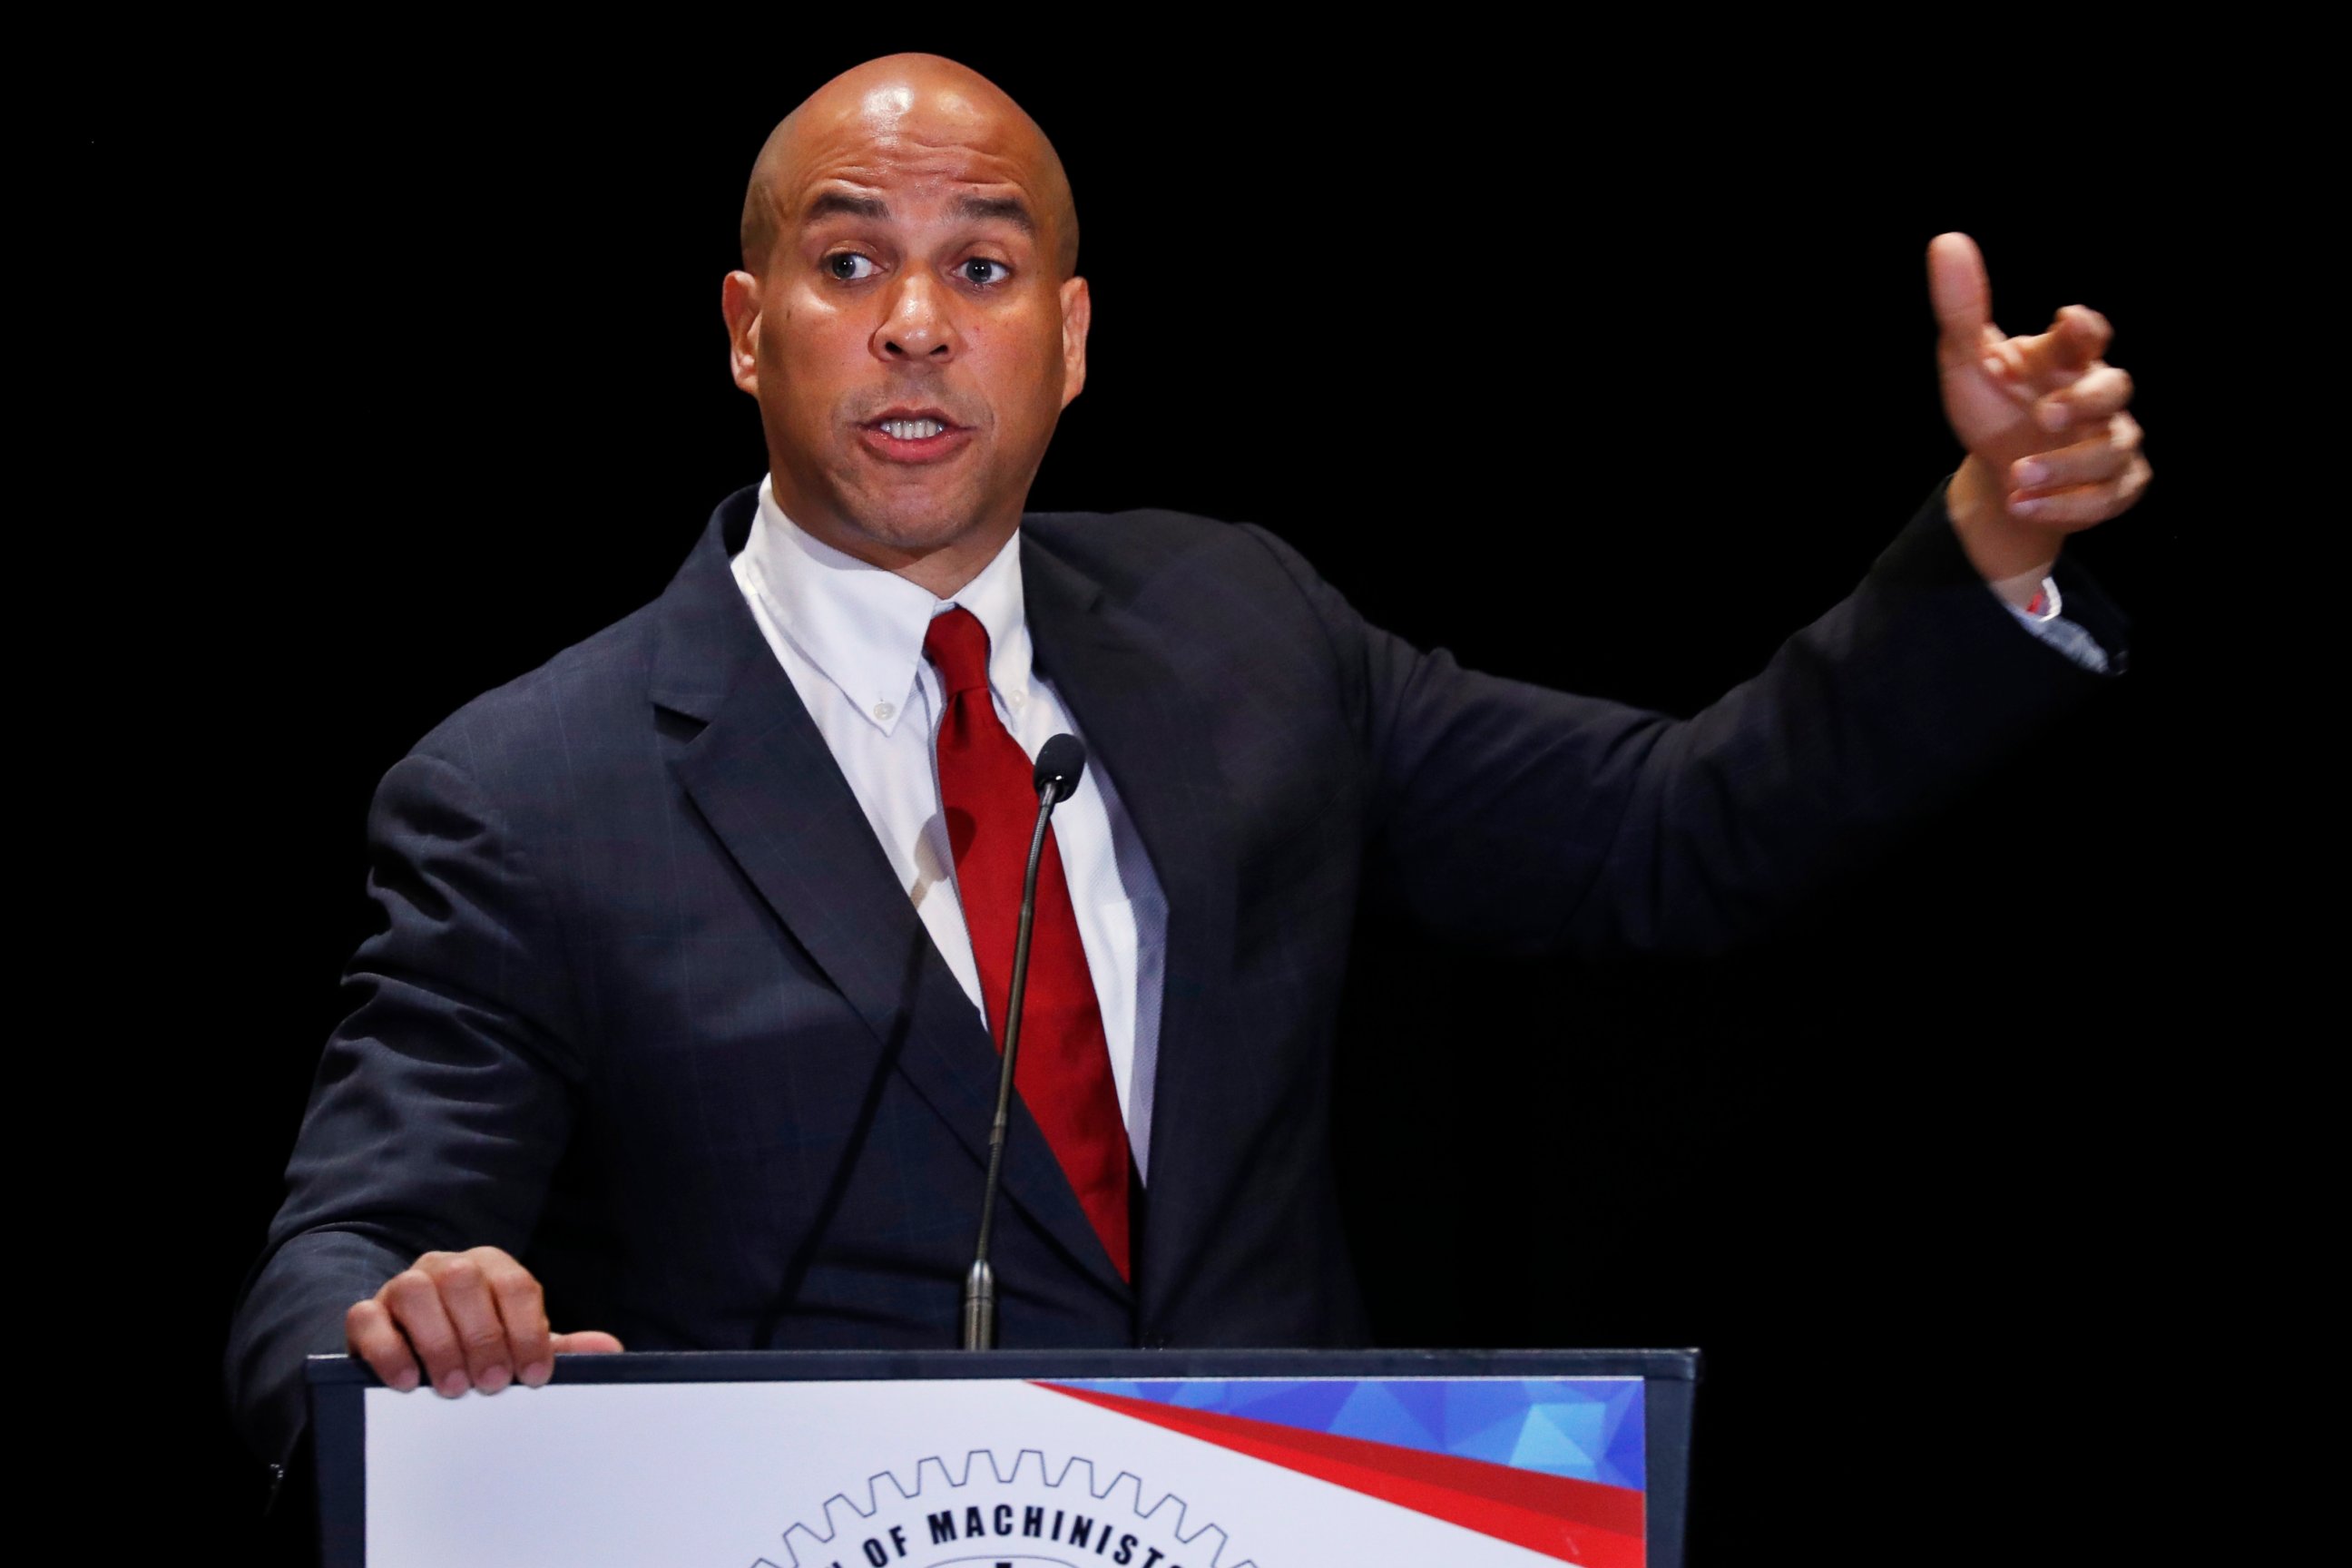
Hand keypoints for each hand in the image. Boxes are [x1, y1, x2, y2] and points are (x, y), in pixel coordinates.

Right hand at [344, 1246, 623, 1395]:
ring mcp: (403, 1286)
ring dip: (439, 1342)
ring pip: (416, 1293)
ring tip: (454, 1387)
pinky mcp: (367, 1314)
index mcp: (491, 1267)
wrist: (421, 1356)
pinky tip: (408, 1381)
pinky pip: (367, 1318)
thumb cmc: (481, 1349)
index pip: (516, 1285)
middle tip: (492, 1385)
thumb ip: (561, 1347)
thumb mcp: (521, 1347)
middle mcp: (446, 1267)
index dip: (529, 1330)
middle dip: (484, 1336)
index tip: (536, 1376)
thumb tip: (609, 1350)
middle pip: (465, 1282)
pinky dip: (388, 1349)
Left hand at [1928, 232, 2151, 593]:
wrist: (1999, 478)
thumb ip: (1962, 309)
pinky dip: (2067, 505)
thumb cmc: (1992, 407)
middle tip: (2046, 414)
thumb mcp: (1968, 362)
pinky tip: (2024, 504)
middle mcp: (2096, 397)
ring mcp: (2110, 442)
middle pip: (2115, 387)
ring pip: (2112, 449)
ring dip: (2064, 465)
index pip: (2088, 335)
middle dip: (2086, 400)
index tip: (2067, 322)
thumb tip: (1947, 242)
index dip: (2084, 329)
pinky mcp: (2114, 487)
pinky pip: (2108, 497)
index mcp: (2065, 360)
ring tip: (2017, 475)